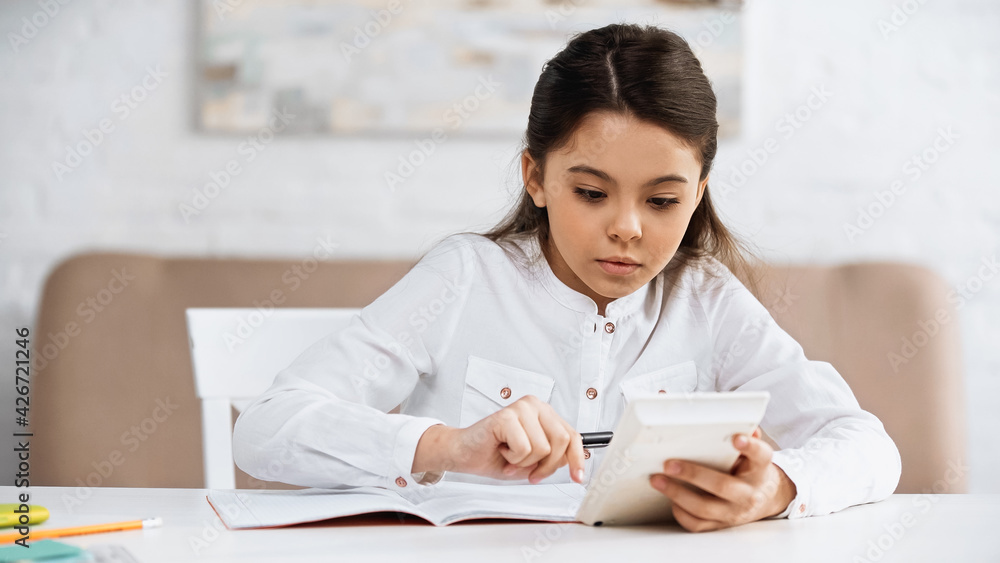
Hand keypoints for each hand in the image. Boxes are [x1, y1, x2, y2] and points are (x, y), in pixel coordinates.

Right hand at [412, 395, 585, 483]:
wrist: (464, 454)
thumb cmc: (496, 455)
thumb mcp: (533, 461)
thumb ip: (553, 457)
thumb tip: (571, 461)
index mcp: (545, 413)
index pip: (572, 435)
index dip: (576, 459)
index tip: (577, 477)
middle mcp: (535, 405)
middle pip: (561, 440)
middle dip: (546, 465)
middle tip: (529, 473)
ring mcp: (521, 408)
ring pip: (543, 448)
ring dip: (525, 463)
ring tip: (510, 457)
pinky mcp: (506, 415)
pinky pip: (524, 448)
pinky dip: (513, 459)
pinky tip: (501, 451)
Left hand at [648, 427, 796, 531]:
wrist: (765, 497)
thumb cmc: (749, 466)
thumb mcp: (749, 447)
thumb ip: (736, 428)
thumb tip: (713, 410)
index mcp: (759, 469)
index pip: (761, 455)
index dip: (750, 447)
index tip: (737, 437)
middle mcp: (749, 492)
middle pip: (722, 486)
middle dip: (693, 474)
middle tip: (669, 463)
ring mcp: (735, 512)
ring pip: (705, 507)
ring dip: (677, 493)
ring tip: (657, 479)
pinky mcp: (722, 525)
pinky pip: (699, 524)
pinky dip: (681, 512)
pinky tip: (670, 499)